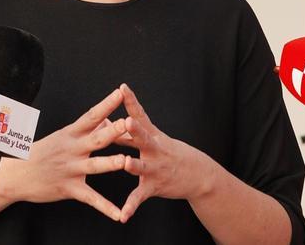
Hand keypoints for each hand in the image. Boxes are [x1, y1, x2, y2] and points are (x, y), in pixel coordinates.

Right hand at [0, 88, 129, 221]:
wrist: (16, 175)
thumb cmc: (40, 153)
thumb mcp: (62, 137)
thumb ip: (86, 130)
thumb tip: (106, 119)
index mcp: (69, 134)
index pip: (91, 116)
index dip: (106, 104)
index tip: (120, 93)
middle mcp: (72, 150)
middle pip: (96, 138)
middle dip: (113, 131)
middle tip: (128, 123)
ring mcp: (71, 169)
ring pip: (94, 166)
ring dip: (110, 163)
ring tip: (126, 162)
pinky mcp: (69, 188)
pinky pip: (90, 198)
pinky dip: (105, 207)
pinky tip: (119, 214)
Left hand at [117, 83, 213, 222]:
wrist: (198, 174)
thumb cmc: (168, 152)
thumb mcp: (152, 138)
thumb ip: (127, 131)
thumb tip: (106, 118)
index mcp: (152, 135)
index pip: (140, 115)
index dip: (131, 101)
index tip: (122, 88)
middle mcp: (154, 149)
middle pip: (142, 137)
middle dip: (133, 130)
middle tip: (125, 121)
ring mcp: (155, 168)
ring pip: (142, 166)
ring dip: (133, 165)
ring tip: (125, 164)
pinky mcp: (154, 186)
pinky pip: (140, 197)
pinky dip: (131, 206)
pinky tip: (122, 216)